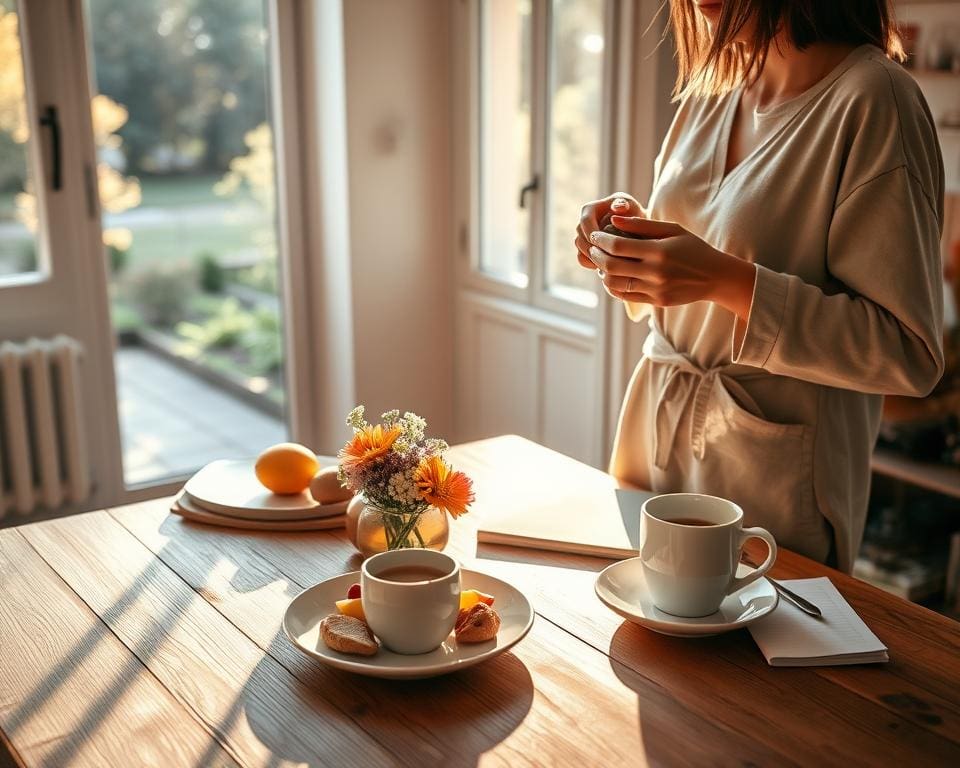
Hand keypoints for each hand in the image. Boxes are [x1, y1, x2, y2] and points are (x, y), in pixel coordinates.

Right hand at [575, 193, 645, 270]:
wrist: (637, 229)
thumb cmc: (634, 215)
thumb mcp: (632, 207)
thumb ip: (625, 205)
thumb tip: (619, 207)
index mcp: (590, 209)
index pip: (586, 221)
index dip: (593, 233)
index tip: (607, 243)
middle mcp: (582, 223)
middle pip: (580, 236)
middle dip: (593, 248)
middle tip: (609, 257)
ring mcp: (582, 236)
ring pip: (580, 248)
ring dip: (592, 257)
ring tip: (610, 262)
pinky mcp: (585, 249)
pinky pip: (582, 259)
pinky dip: (592, 263)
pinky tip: (606, 267)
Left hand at [588, 215, 756, 319]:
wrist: (715, 276)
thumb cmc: (693, 247)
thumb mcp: (672, 230)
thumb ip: (642, 225)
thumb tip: (613, 219)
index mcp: (659, 251)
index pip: (618, 246)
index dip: (601, 239)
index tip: (595, 234)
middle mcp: (656, 272)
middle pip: (612, 266)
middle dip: (597, 255)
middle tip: (593, 247)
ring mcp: (655, 289)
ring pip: (615, 283)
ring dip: (602, 271)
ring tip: (601, 261)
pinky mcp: (655, 301)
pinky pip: (625, 295)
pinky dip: (613, 286)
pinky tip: (611, 276)